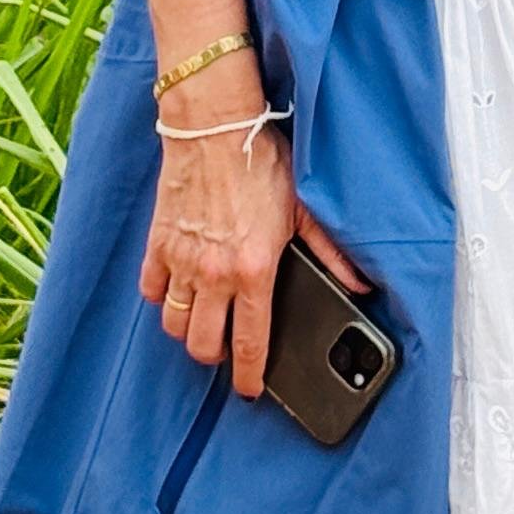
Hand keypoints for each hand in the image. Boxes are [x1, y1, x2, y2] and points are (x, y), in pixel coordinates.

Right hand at [139, 59, 366, 397]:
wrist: (215, 123)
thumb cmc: (262, 158)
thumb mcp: (305, 206)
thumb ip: (332, 251)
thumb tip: (362, 285)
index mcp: (253, 270)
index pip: (248, 344)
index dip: (249, 376)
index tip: (251, 390)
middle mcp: (213, 274)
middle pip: (202, 346)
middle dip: (216, 356)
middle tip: (228, 346)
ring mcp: (181, 261)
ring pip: (174, 325)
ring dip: (188, 329)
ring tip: (204, 319)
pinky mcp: (158, 243)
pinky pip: (151, 290)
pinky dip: (162, 296)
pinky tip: (178, 286)